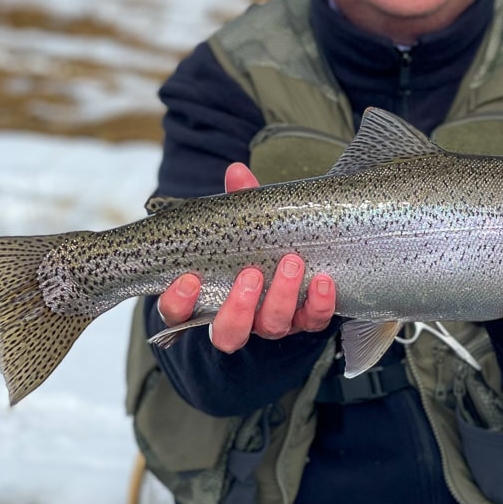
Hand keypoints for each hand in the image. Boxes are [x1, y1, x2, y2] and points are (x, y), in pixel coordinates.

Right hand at [156, 162, 336, 352]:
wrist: (294, 259)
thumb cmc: (254, 245)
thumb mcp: (243, 224)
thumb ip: (238, 201)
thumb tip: (237, 171)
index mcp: (208, 298)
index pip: (179, 314)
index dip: (179, 303)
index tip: (189, 279)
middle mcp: (239, 318)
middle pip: (229, 332)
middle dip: (240, 306)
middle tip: (251, 274)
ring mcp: (271, 322)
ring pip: (271, 326)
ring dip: (281, 297)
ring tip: (291, 264)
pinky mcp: (305, 320)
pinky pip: (313, 321)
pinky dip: (319, 304)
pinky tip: (323, 281)